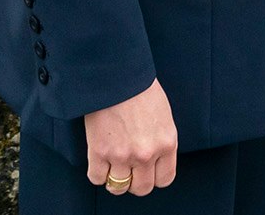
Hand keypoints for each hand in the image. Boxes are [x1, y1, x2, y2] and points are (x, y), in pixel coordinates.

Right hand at [84, 79, 177, 196]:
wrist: (118, 76)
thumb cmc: (141, 90)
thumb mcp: (164, 116)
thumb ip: (160, 140)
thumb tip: (155, 159)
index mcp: (167, 143)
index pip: (165, 179)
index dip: (155, 177)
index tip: (148, 172)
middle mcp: (147, 154)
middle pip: (142, 188)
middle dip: (135, 182)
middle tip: (129, 171)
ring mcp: (122, 155)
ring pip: (118, 188)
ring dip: (115, 180)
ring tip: (113, 166)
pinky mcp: (99, 153)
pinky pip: (96, 178)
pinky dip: (97, 173)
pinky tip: (100, 160)